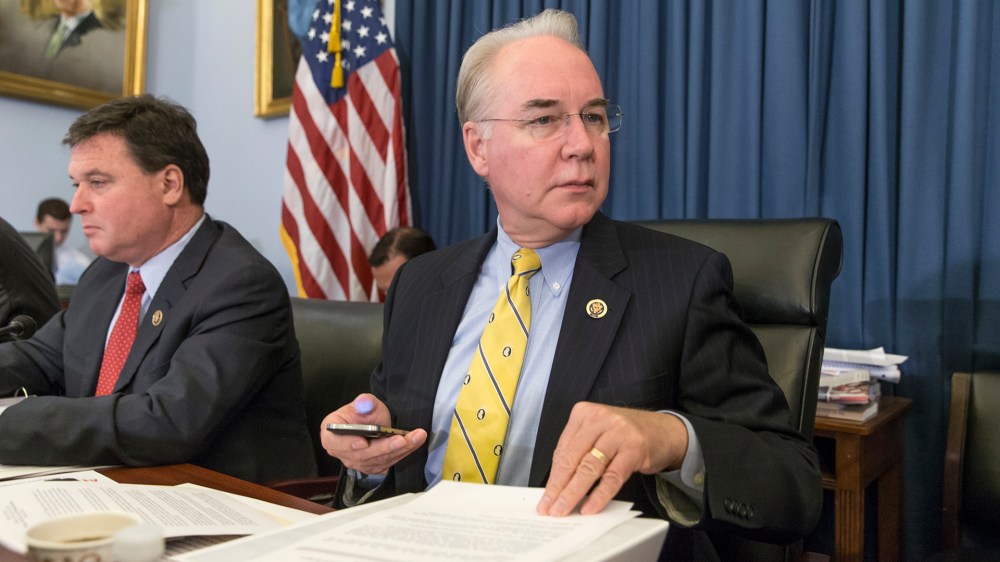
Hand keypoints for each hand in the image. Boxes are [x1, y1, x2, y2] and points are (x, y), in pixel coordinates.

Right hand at [319, 393, 426, 474]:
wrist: (372, 422)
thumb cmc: (363, 413)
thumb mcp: (364, 403)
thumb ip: (364, 402)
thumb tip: (364, 402)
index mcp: (331, 435)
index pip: (334, 443)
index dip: (348, 444)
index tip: (363, 442)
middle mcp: (342, 452)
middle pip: (362, 455)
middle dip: (385, 447)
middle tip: (402, 439)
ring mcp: (357, 462)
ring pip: (379, 460)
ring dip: (400, 449)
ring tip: (416, 437)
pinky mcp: (372, 467)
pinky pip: (388, 462)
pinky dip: (403, 453)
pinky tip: (414, 442)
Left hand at [537, 402, 687, 515]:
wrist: (665, 431)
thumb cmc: (625, 435)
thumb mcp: (598, 433)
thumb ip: (578, 451)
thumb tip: (557, 484)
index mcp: (584, 413)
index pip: (562, 449)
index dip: (552, 477)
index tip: (545, 497)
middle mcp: (600, 419)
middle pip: (573, 458)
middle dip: (558, 487)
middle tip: (549, 507)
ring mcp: (618, 432)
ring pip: (590, 468)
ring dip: (574, 492)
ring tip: (564, 509)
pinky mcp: (634, 448)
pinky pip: (612, 477)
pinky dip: (599, 495)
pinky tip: (590, 507)